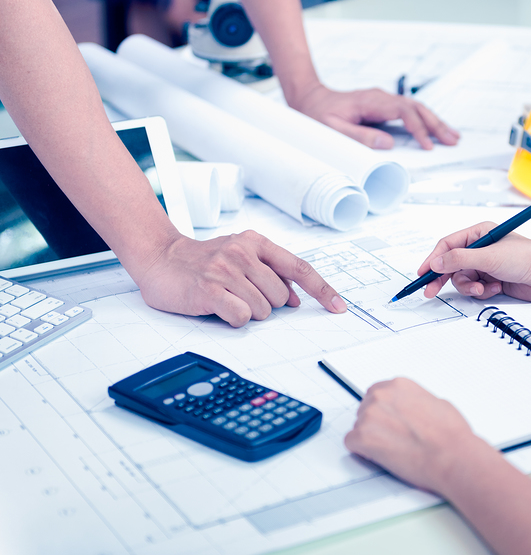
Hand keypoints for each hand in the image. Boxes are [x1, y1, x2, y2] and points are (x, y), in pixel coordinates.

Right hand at [135, 230, 346, 326]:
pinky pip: (242, 317)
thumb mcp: (242, 257)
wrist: (161, 257)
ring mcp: (226, 270)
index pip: (299, 268)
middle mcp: (243, 253)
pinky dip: (234, 319)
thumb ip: (270, 273)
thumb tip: (295, 299)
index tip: (338, 307)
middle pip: (280, 297)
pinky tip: (218, 307)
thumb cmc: (205, 261)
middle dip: (266, 304)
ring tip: (226, 297)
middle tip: (240, 294)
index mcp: (256, 242)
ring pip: (263, 310)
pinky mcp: (210, 290)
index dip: (322, 290)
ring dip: (247, 312)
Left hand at [289, 84, 459, 150]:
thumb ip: (360, 136)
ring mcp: (383, 101)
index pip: (403, 112)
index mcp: (371, 101)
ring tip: (452, 136)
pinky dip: (424, 120)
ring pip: (416, 108)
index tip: (427, 145)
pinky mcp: (384, 107)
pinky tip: (434, 130)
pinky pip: (409, 112)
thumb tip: (387, 144)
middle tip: (452, 140)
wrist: (309, 98)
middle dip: (436, 124)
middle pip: (416, 108)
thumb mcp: (333, 129)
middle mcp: (380, 98)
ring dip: (434, 122)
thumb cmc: (317, 113)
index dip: (418, 129)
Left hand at [345, 378, 486, 493]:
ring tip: (393, 450)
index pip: (377, 394)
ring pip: (358, 426)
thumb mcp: (437, 403)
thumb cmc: (451, 434)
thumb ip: (415, 402)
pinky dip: (362, 452)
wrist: (452, 456)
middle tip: (393, 439)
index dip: (384, 412)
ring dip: (370, 438)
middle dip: (376, 424)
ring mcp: (370, 415)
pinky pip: (351, 443)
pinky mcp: (363, 437)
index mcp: (399, 385)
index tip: (390, 422)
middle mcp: (381, 395)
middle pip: (365, 409)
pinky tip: (381, 456)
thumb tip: (411, 409)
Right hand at [417, 222, 530, 302]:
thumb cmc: (528, 258)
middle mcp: (482, 248)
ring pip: (463, 279)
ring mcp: (487, 265)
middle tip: (430, 291)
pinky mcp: (494, 280)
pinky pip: (476, 288)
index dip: (433, 259)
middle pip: (452, 263)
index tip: (423, 273)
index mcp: (480, 233)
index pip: (448, 245)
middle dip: (443, 278)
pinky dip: (483, 291)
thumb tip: (436, 263)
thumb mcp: (489, 257)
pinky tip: (496, 289)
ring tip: (482, 289)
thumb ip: (460, 259)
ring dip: (469, 286)